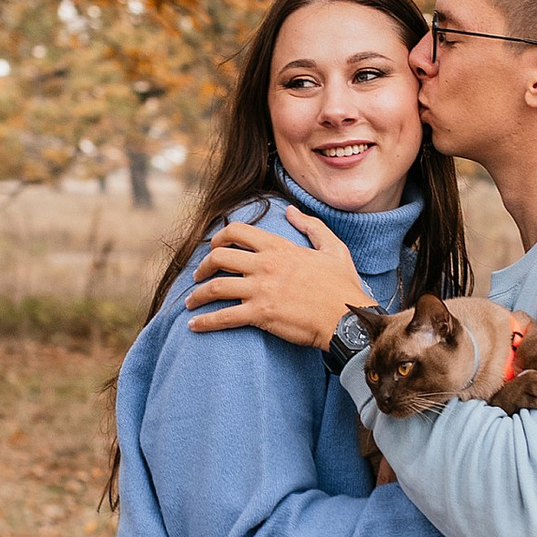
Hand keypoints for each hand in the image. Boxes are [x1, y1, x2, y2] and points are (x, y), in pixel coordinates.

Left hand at [187, 209, 367, 347]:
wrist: (347, 319)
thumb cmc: (342, 286)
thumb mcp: (333, 248)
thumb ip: (311, 226)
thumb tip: (290, 210)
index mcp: (279, 247)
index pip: (236, 232)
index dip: (217, 239)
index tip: (211, 248)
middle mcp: (265, 265)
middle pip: (218, 258)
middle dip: (201, 267)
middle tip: (197, 277)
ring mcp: (261, 290)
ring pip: (215, 287)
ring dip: (197, 295)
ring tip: (190, 303)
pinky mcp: (260, 314)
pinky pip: (224, 317)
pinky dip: (205, 322)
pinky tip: (194, 326)